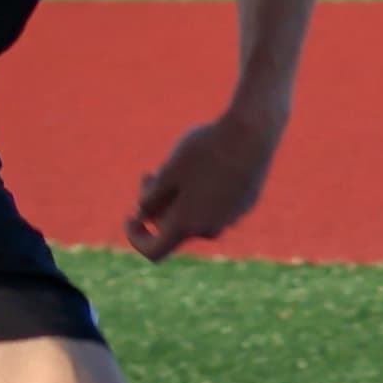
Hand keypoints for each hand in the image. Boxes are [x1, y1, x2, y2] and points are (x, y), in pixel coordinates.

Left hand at [126, 107, 281, 259]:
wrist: (252, 132)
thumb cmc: (205, 150)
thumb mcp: (168, 171)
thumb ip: (151, 198)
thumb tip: (143, 213)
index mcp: (186, 225)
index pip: (154, 250)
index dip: (136, 238)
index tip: (130, 217)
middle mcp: (210, 228)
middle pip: (175, 228)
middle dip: (157, 206)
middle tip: (149, 173)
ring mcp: (232, 217)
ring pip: (197, 215)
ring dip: (180, 198)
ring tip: (176, 165)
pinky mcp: (246, 203)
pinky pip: (217, 205)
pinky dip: (203, 192)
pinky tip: (206, 162)